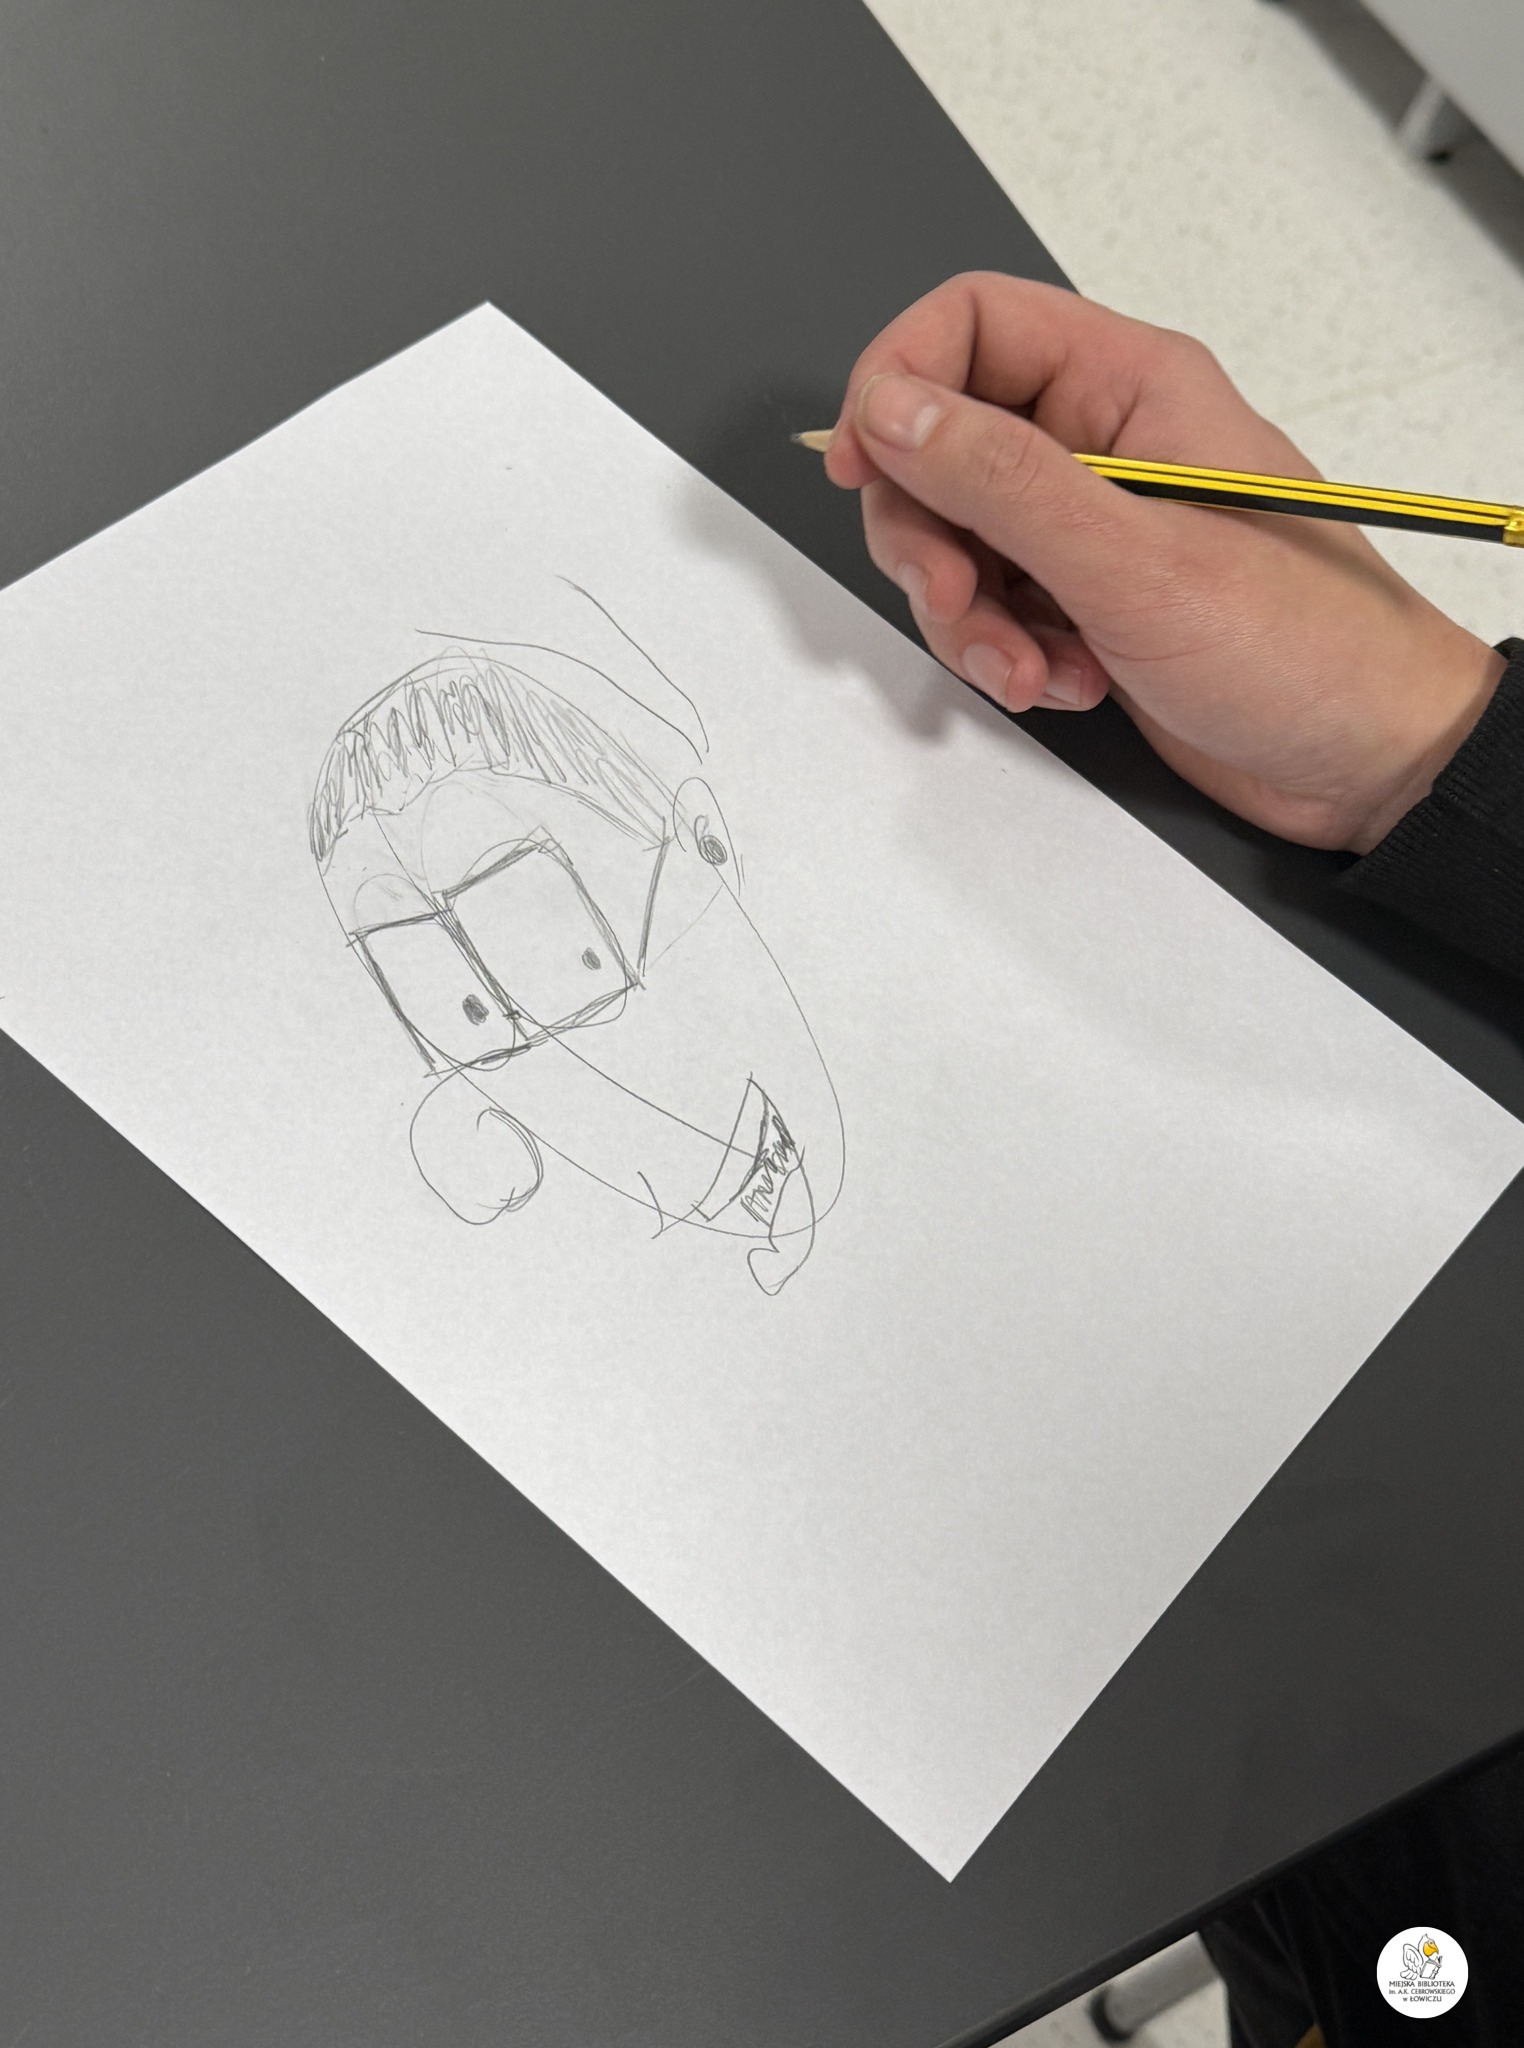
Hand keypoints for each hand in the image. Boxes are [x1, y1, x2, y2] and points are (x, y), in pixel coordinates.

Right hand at [825, 274, 1504, 852]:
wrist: (1364, 760)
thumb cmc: (1305, 650)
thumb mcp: (1136, 561)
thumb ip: (1003, 481)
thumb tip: (896, 413)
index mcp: (1130, 386)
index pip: (972, 326)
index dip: (897, 383)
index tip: (862, 465)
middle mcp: (1103, 443)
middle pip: (942, 446)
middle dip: (928, 536)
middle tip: (956, 597)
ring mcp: (1092, 524)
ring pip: (958, 540)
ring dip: (969, 617)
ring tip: (1028, 667)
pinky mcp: (1087, 598)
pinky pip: (995, 606)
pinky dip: (1005, 653)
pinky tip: (1062, 684)